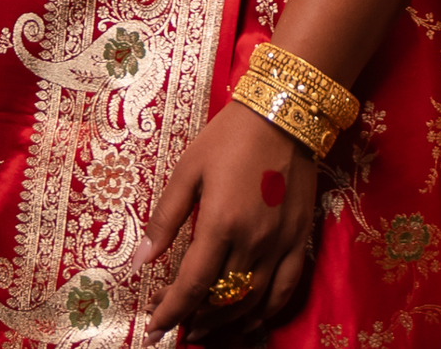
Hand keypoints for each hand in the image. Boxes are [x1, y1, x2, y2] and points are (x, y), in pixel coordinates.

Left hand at [137, 101, 315, 336]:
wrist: (283, 113)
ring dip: (223, 319)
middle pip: (219, 298)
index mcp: (220, 223)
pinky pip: (284, 291)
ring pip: (250, 300)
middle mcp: (252, 241)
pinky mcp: (299, 239)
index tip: (154, 327)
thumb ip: (166, 218)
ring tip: (202, 325)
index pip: (192, 285)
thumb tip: (140, 260)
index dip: (171, 311)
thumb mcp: (189, 169)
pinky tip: (248, 319)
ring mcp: (279, 244)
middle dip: (191, 314)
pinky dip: (265, 312)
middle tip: (172, 315)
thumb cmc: (230, 136)